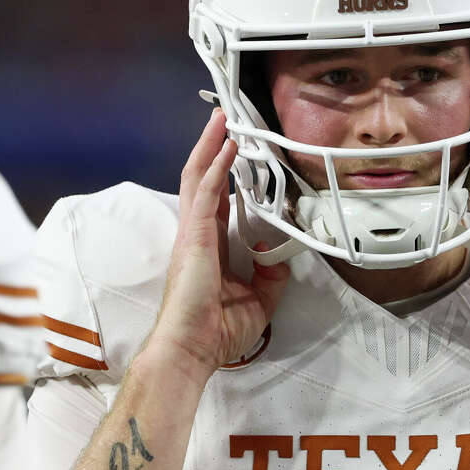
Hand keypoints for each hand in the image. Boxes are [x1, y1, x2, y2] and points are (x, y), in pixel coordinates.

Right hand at [147, 108, 289, 384]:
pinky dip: (216, 166)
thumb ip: (271, 276)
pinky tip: (227, 146)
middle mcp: (197, 234)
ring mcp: (192, 233)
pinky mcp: (193, 236)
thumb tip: (279, 254)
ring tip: (221, 119)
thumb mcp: (258, 301)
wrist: (191, 350)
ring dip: (211, 145)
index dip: (225, 173)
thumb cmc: (214, 332)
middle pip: (202, 179)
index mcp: (210, 247)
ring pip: (199, 176)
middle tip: (223, 120)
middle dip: (212, 147)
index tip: (235, 151)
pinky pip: (206, 192)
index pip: (217, 200)